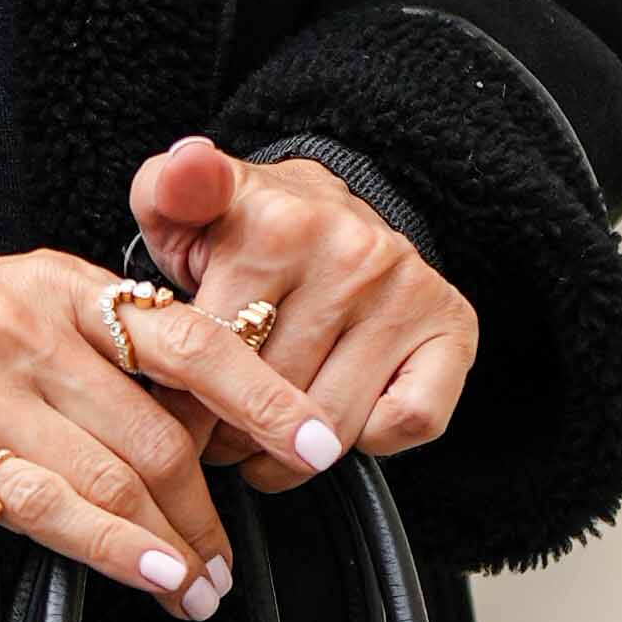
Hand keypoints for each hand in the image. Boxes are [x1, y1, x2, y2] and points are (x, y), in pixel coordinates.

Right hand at [0, 250, 254, 617]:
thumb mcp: (20, 303)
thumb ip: (107, 349)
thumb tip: (206, 417)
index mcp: (60, 284)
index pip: (189, 340)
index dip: (264, 397)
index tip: (318, 441)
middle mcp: (25, 329)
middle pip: (157, 431)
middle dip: (211, 510)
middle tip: (228, 560)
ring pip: (110, 477)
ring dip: (170, 546)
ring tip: (194, 586)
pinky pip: (43, 506)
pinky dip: (109, 548)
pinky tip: (147, 573)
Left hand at [118, 134, 476, 469]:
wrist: (329, 208)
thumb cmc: (241, 230)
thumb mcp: (185, 209)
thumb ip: (169, 193)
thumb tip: (190, 164)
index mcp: (277, 225)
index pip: (213, 355)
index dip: (185, 405)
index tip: (174, 419)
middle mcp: (351, 253)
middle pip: (272, 401)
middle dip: (232, 439)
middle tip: (216, 441)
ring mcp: (407, 290)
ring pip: (334, 424)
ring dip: (291, 457)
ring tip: (263, 447)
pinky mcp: (452, 324)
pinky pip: (407, 421)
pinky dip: (372, 439)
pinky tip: (339, 420)